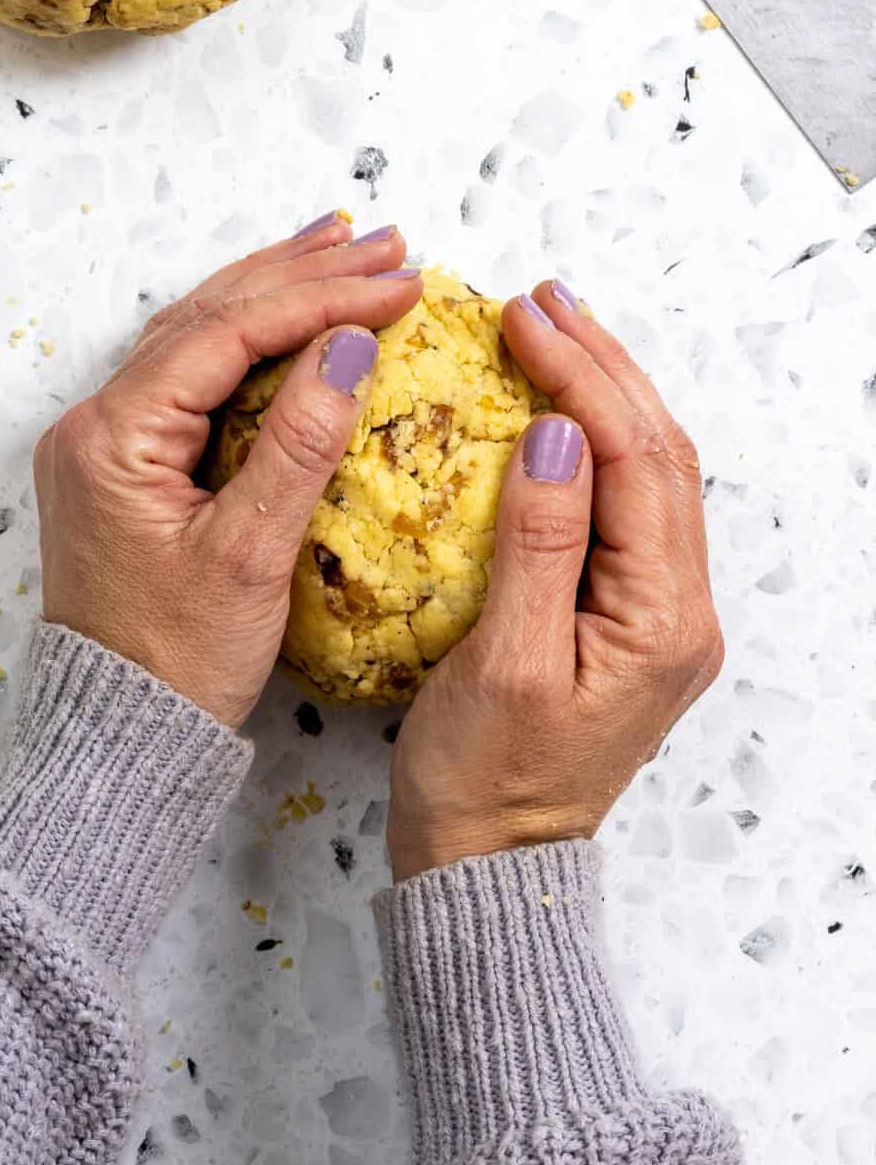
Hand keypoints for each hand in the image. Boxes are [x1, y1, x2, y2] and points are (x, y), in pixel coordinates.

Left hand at [33, 215, 422, 727]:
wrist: (116, 739)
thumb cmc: (179, 662)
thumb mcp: (249, 557)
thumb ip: (300, 444)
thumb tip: (351, 345)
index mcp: (114, 436)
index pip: (229, 332)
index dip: (321, 299)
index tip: (401, 281)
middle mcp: (96, 422)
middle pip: (209, 315)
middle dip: (301, 272)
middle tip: (387, 242)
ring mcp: (105, 440)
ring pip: (197, 335)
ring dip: (273, 289)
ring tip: (342, 247)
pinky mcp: (125, 464)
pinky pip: (191, 374)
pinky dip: (246, 337)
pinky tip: (287, 319)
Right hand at [387, 279, 723, 878]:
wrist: (488, 865)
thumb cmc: (486, 780)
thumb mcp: (502, 663)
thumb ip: (538, 544)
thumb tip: (558, 435)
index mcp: (662, 618)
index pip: (636, 460)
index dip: (583, 376)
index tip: (524, 317)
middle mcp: (679, 609)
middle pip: (657, 453)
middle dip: (603, 365)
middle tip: (543, 298)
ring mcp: (657, 613)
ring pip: (644, 472)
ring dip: (602, 394)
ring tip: (552, 329)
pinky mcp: (623, 618)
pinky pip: (618, 505)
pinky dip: (588, 443)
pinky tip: (550, 411)